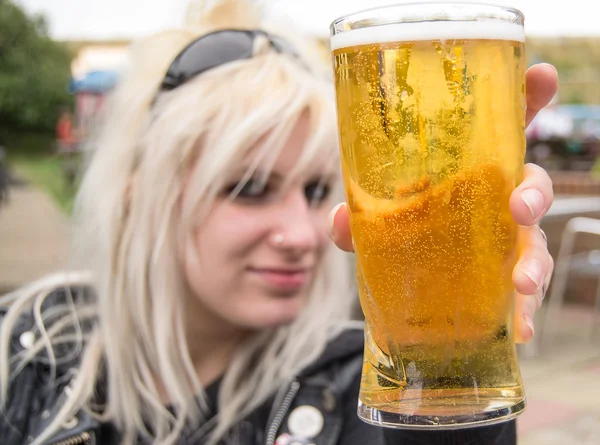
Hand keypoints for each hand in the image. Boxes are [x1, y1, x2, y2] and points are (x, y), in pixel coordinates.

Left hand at [328, 63, 557, 343]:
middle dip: (533, 190)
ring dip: (535, 261)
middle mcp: (493, 200)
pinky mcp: (501, 280)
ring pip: (534, 242)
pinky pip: (523, 293)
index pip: (501, 128)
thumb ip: (358, 219)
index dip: (528, 98)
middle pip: (530, 182)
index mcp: (467, 171)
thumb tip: (338, 221)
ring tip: (522, 284)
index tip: (544, 75)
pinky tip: (520, 330)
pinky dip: (523, 312)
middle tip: (521, 206)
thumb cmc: (398, 237)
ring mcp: (503, 241)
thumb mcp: (374, 225)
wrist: (405, 289)